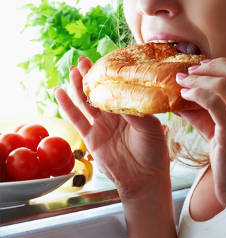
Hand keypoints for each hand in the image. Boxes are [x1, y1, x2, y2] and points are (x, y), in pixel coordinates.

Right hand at [55, 57, 169, 199]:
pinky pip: (76, 119)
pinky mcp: (91, 137)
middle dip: (91, 75)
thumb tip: (121, 95)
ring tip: (73, 70)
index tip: (104, 60)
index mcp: (133, 109)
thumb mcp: (150, 127)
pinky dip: (66, 105)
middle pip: (100, 91)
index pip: (119, 87)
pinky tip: (59, 92)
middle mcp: (116, 115)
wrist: (144, 178)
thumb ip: (135, 111)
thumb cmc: (154, 152)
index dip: (110, 75)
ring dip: (79, 86)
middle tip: (83, 59)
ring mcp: (102, 125)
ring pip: (87, 102)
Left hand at [176, 58, 225, 211]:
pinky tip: (184, 97)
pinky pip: (213, 103)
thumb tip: (184, 102)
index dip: (222, 65)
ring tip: (182, 83)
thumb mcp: (225, 136)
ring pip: (223, 84)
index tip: (202, 67)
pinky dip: (196, 94)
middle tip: (190, 71)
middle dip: (211, 66)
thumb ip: (208, 117)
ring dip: (198, 79)